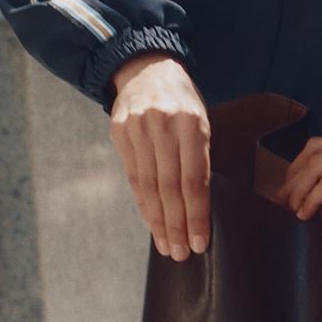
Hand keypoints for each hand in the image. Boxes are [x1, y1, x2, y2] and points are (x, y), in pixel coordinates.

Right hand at [109, 54, 210, 259]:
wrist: (147, 69)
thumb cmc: (182, 102)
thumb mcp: (202, 121)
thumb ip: (199, 158)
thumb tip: (199, 208)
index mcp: (191, 123)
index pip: (194, 179)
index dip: (197, 214)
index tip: (200, 242)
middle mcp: (162, 126)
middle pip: (170, 187)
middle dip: (177, 224)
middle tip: (182, 253)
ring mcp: (137, 129)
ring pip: (149, 186)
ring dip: (158, 221)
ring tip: (167, 246)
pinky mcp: (119, 134)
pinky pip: (133, 177)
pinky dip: (143, 204)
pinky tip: (152, 223)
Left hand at [277, 130, 321, 237]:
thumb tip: (309, 195)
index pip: (319, 146)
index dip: (298, 167)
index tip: (287, 191)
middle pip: (314, 150)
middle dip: (293, 177)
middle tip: (282, 202)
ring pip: (318, 164)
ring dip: (300, 189)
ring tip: (294, 211)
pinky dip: (314, 197)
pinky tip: (310, 213)